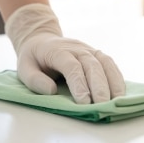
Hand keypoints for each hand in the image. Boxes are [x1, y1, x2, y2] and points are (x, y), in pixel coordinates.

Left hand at [5, 4, 125, 103]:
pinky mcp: (95, 53)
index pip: (71, 66)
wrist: (41, 39)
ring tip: (116, 101)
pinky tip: (119, 92)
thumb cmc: (33, 57)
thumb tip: (52, 91)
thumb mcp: (24, 68)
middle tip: (103, 105)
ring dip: (112, 81)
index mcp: (57, 50)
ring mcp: (87, 49)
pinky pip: (109, 63)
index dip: (79, 84)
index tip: (84, 102)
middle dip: (99, 86)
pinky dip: (116, 77)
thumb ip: (35, 80)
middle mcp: (75, 47)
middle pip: (91, 64)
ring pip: (104, 62)